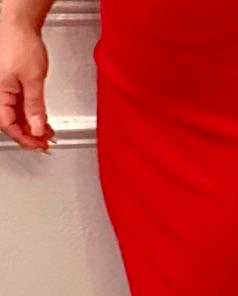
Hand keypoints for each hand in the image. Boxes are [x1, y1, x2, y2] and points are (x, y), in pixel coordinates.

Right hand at [0, 19, 54, 150]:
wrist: (19, 23)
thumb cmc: (20, 43)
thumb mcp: (33, 80)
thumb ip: (36, 107)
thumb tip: (38, 129)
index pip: (9, 126)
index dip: (25, 139)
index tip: (39, 146)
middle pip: (12, 122)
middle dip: (30, 134)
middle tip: (45, 143)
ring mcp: (3, 88)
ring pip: (16, 114)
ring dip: (32, 125)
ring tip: (47, 133)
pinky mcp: (9, 84)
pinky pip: (17, 104)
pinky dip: (30, 113)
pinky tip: (41, 120)